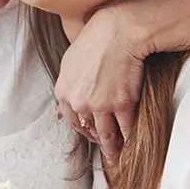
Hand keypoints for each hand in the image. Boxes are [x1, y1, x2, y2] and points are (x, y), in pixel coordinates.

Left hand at [55, 5, 148, 164]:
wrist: (117, 32)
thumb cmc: (94, 41)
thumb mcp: (69, 63)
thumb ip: (65, 88)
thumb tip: (58, 111)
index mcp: (63, 93)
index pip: (70, 119)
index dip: (81, 128)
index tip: (89, 132)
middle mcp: (79, 103)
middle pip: (87, 129)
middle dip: (96, 140)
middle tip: (104, 147)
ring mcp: (100, 106)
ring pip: (106, 134)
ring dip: (112, 148)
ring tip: (116, 156)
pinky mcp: (122, 104)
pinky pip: (125, 128)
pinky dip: (129, 140)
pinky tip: (131, 146)